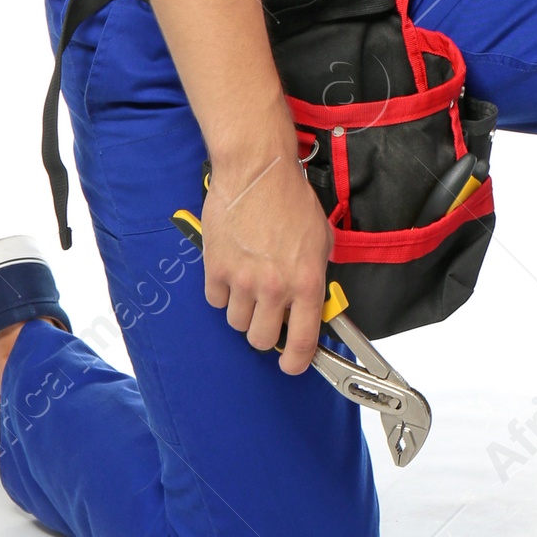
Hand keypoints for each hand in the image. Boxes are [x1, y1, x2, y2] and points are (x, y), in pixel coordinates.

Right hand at [200, 105, 331, 375]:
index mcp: (306, 282)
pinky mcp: (215, 269)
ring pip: (237, 322)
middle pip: (261, 340)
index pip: (302, 341)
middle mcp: (275, 288)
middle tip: (267, 313)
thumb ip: (317, 272)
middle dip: (265, 332)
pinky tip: (232, 270)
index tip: (293, 365)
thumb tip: (314, 297)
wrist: (257, 172)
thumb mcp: (321, 238)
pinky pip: (216, 300)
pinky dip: (222, 292)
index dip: (297, 361)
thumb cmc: (291, 199)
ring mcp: (242, 281)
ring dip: (243, 310)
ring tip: (249, 284)